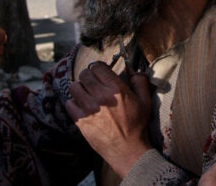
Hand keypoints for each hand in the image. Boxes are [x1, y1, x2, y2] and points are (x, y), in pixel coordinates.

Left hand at [66, 61, 152, 176]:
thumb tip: (133, 72)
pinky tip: (82, 106)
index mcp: (117, 89)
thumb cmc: (137, 125)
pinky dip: (74, 103)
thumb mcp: (145, 101)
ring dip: (80, 88)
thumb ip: (140, 82)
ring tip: (85, 93)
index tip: (99, 71)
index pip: (97, 67)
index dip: (98, 67)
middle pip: (84, 75)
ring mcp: (88, 109)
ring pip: (74, 87)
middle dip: (88, 76)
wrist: (127, 149)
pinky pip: (69, 104)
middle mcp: (101, 96)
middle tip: (92, 81)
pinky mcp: (80, 121)